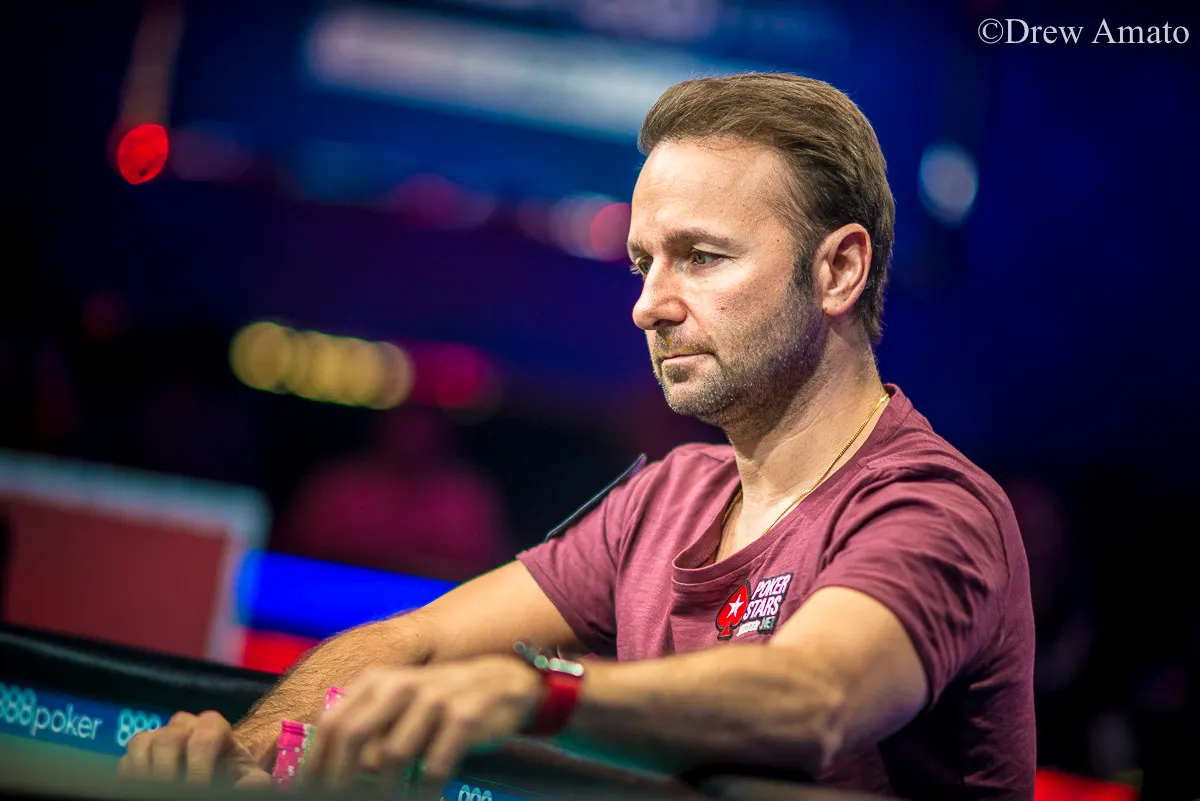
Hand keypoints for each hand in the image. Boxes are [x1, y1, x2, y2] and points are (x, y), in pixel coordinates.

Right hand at [117, 710, 270, 786]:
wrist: (217, 770)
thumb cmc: (232, 771)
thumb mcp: (247, 775)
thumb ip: (252, 780)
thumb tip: (250, 786)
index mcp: (212, 726)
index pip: (203, 738)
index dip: (199, 768)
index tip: (199, 790)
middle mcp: (183, 725)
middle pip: (167, 738)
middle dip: (168, 771)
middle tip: (173, 792)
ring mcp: (158, 735)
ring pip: (142, 743)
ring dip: (145, 771)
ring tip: (155, 791)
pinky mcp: (139, 752)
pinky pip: (125, 760)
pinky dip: (130, 778)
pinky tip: (141, 790)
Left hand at [306, 655, 542, 789]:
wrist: (500, 681)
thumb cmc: (439, 700)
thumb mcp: (397, 701)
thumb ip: (365, 725)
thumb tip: (327, 770)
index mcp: (376, 681)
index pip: (331, 722)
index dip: (317, 762)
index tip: (313, 791)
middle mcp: (400, 685)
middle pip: (352, 735)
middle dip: (341, 780)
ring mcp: (432, 699)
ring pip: (391, 755)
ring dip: (384, 792)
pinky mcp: (462, 717)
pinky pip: (434, 766)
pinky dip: (424, 792)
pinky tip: (423, 799)